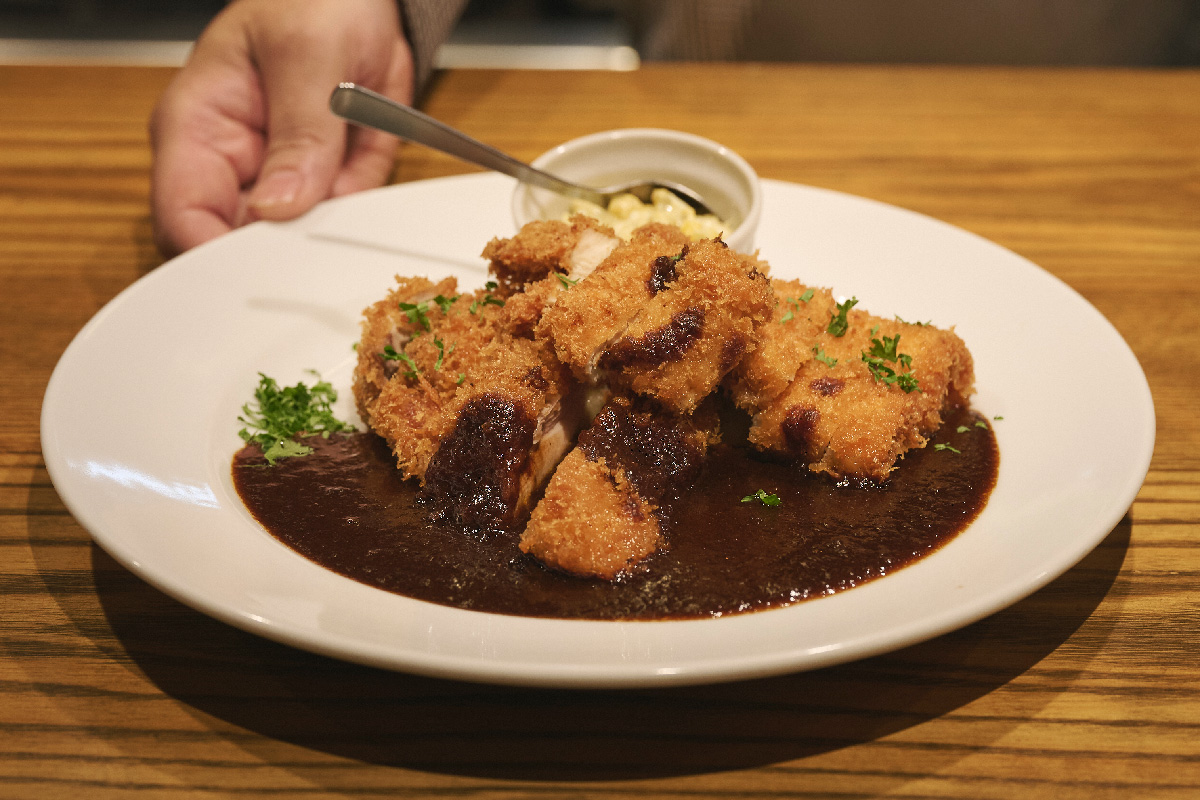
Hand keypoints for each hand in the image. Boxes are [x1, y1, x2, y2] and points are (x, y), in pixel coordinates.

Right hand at [149, 0, 413, 256]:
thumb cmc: (311, 4)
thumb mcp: (306, 52)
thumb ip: (299, 130)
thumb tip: (278, 207)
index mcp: (195, 129)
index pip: (182, 220)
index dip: (218, 259)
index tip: (268, 274)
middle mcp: (226, 167)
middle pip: (235, 250)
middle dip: (287, 248)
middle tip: (330, 218)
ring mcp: (273, 183)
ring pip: (297, 246)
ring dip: (337, 214)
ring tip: (355, 145)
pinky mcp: (317, 189)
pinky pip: (342, 222)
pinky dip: (364, 196)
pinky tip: (368, 144)